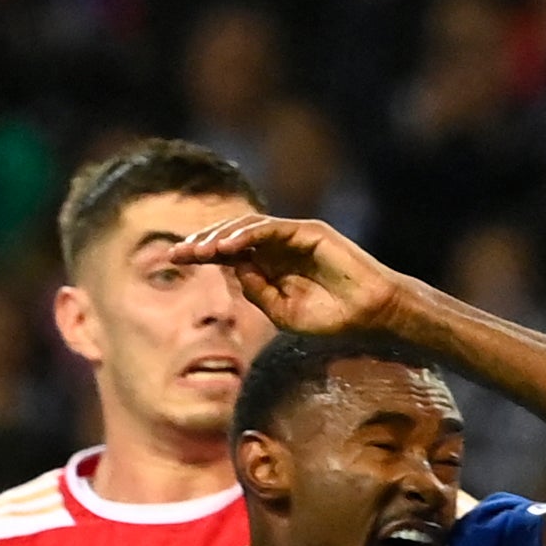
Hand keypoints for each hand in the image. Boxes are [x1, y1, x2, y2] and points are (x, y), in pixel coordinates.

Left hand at [170, 214, 410, 339]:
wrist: (371, 315)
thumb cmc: (333, 318)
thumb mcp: (283, 312)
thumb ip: (256, 292)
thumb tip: (230, 269)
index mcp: (271, 265)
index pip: (228, 253)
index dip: (201, 252)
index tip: (174, 258)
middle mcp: (278, 246)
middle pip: (231, 236)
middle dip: (202, 241)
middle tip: (177, 252)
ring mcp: (293, 236)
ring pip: (248, 227)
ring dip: (221, 237)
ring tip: (200, 251)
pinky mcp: (308, 231)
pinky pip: (271, 228)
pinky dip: (248, 235)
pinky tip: (228, 246)